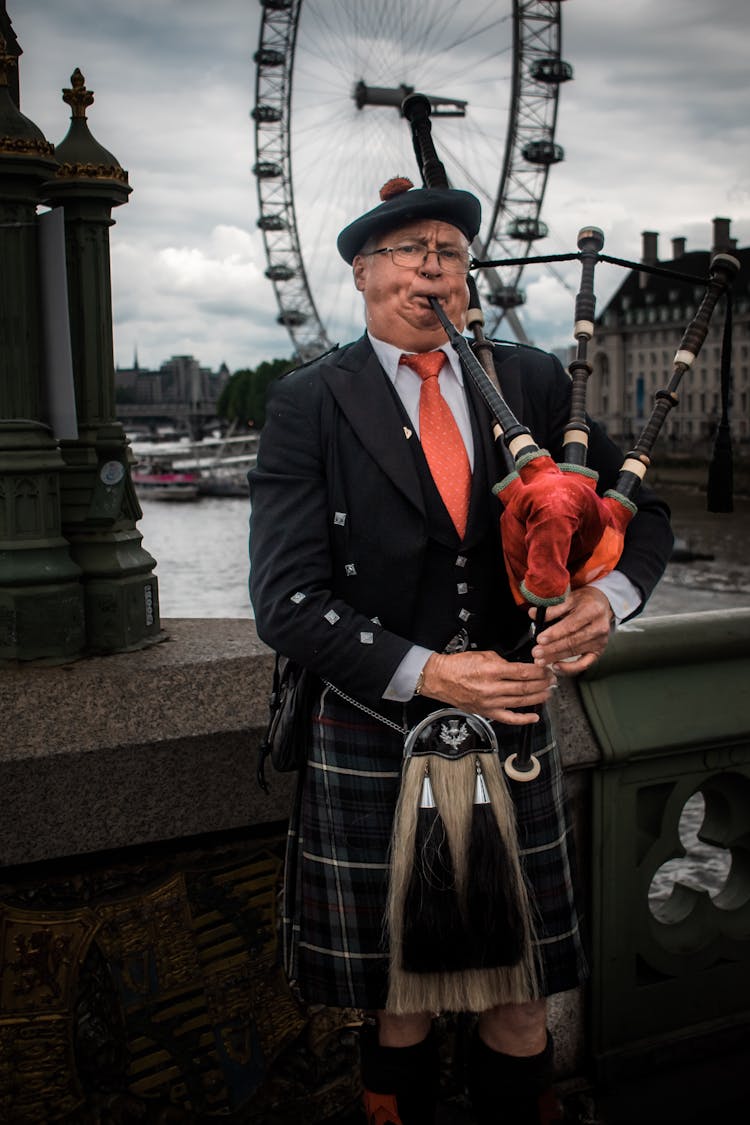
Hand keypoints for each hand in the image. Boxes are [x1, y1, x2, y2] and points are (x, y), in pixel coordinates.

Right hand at [419, 649, 554, 724]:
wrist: (441, 679)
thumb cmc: (458, 666)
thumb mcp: (483, 655)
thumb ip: (502, 661)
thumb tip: (518, 667)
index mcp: (492, 671)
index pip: (523, 672)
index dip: (538, 671)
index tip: (546, 669)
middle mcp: (492, 688)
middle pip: (525, 687)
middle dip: (542, 683)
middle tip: (551, 680)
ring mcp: (490, 702)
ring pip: (521, 702)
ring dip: (538, 698)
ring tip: (548, 693)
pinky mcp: (487, 712)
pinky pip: (509, 718)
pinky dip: (523, 719)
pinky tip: (534, 717)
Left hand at [530, 586, 613, 674]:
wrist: (602, 605)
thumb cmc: (584, 601)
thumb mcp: (570, 598)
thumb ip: (552, 608)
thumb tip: (533, 613)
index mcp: (593, 610)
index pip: (571, 625)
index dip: (554, 634)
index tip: (540, 639)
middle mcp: (599, 627)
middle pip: (572, 641)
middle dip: (552, 649)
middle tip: (536, 653)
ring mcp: (600, 641)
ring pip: (575, 652)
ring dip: (555, 658)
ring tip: (540, 660)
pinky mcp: (598, 651)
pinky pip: (584, 664)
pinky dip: (570, 668)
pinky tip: (556, 666)